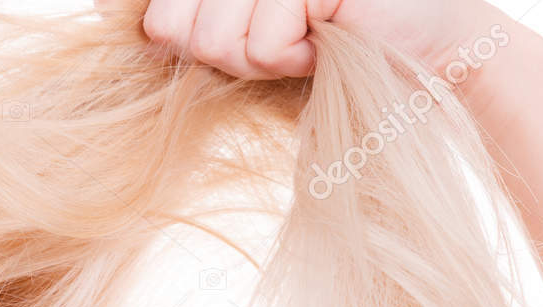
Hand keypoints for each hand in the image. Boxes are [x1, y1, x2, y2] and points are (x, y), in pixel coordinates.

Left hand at [125, 0, 515, 80]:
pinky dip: (295, 59)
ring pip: (218, 39)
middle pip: (181, 25)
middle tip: (282, 41)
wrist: (419, 54)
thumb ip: (186, 20)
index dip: (182, 35)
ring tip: (308, 38)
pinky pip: (265, 44)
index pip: (160, 12)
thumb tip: (123, 17)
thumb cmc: (327, 45)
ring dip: (263, 59)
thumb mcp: (242, 35)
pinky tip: (330, 36)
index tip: (243, 36)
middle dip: (227, 54)